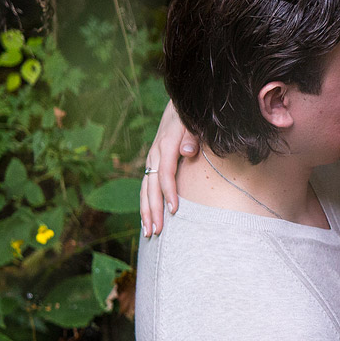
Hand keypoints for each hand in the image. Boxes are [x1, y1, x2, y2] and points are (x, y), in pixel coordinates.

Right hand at [140, 100, 198, 236]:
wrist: (180, 107)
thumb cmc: (191, 117)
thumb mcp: (194, 122)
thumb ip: (192, 137)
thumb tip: (187, 152)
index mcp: (165, 145)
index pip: (165, 173)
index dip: (169, 192)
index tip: (174, 210)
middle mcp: (155, 154)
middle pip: (151, 186)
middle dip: (153, 210)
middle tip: (156, 231)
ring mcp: (152, 159)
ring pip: (145, 189)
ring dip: (146, 212)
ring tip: (149, 233)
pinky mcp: (153, 163)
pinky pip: (147, 187)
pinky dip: (146, 204)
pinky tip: (148, 220)